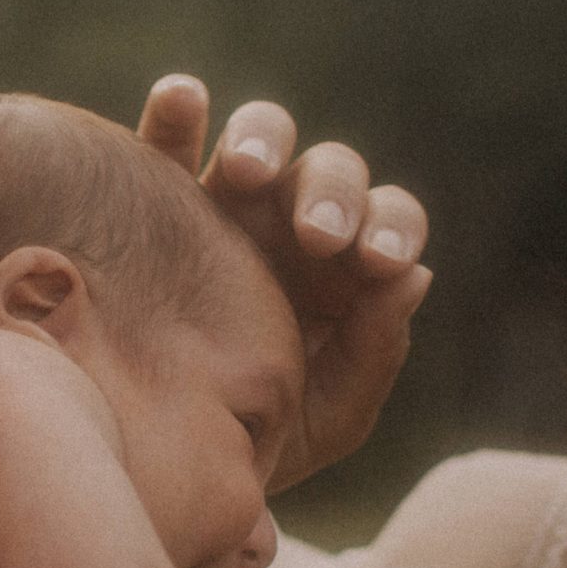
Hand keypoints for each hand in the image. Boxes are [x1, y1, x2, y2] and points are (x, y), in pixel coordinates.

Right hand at [136, 74, 431, 489]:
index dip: (392, 227)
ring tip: (248, 173)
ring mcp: (222, 204)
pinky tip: (184, 100)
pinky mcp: (153, 197)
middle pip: (329, 173)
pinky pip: (164, 138)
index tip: (383, 261)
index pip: (386, 223)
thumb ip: (374, 354)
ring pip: (259, 139)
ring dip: (263, 141)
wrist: (154, 466)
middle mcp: (289, 227)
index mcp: (344, 274)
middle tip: (319, 237)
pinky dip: (177, 107)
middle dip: (332, 194)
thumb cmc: (252, 443)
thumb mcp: (323, 418)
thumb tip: (413, 279)